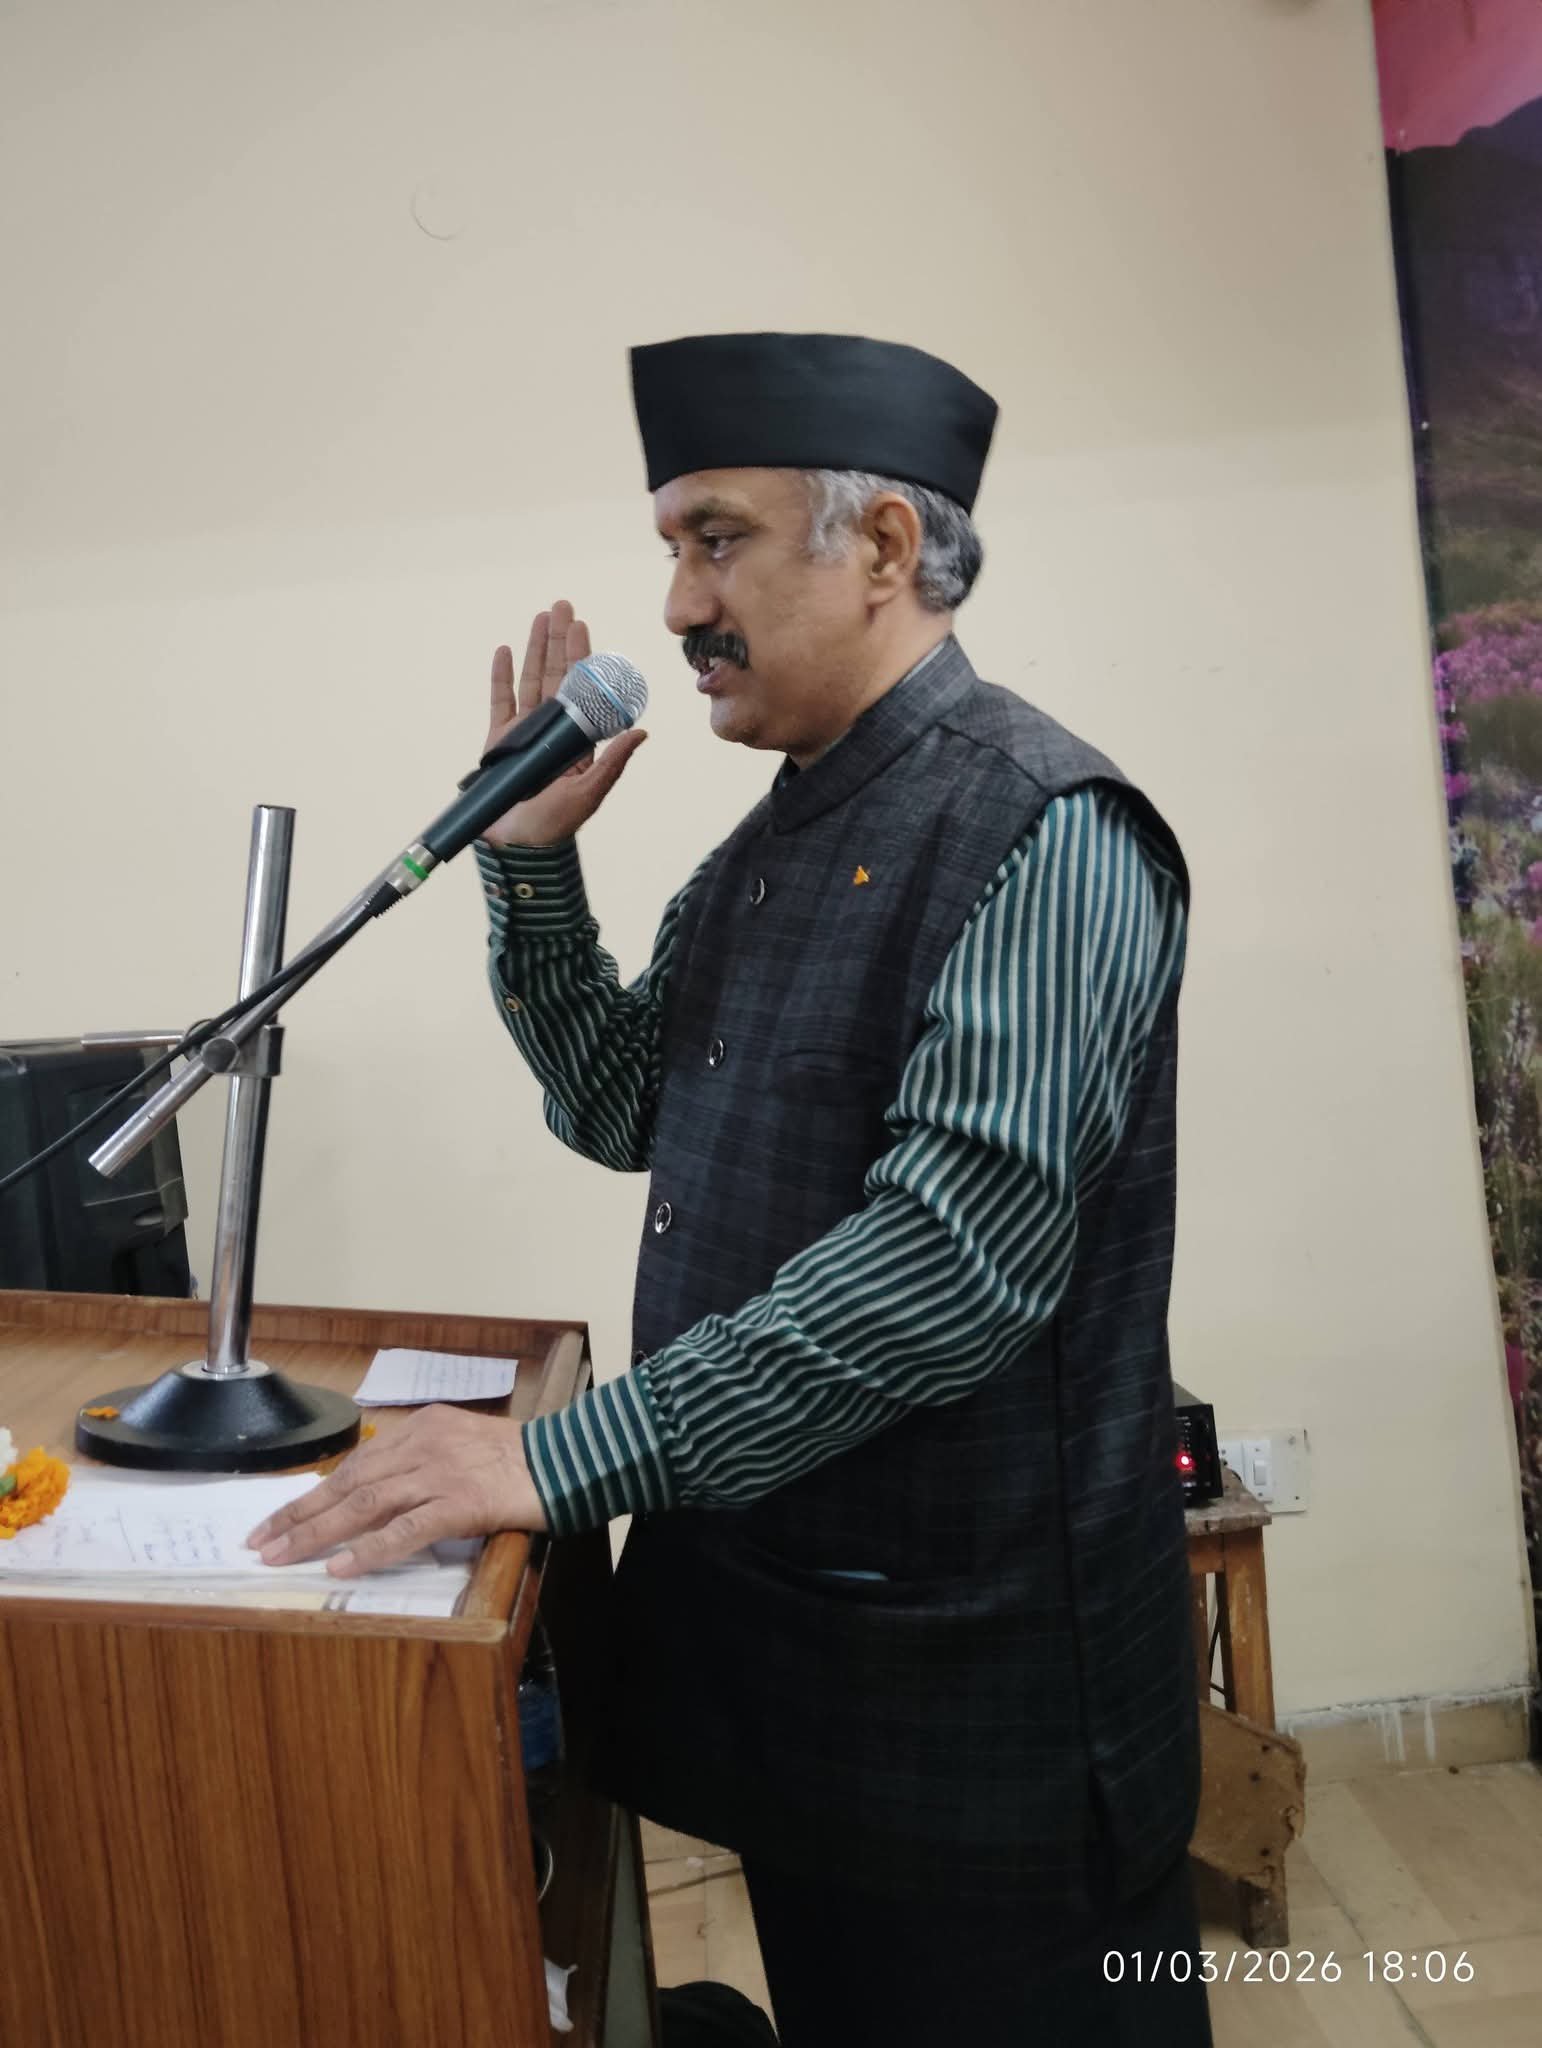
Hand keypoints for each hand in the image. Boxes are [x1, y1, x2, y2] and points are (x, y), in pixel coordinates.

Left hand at [246, 1406, 548, 1575]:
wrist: (570, 1459)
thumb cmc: (521, 1457)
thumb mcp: (463, 1443)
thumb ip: (423, 1461)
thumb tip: (381, 1495)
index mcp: (423, 1427)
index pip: (356, 1463)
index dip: (314, 1492)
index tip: (279, 1516)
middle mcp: (424, 1445)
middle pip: (349, 1483)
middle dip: (300, 1514)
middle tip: (261, 1541)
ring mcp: (440, 1473)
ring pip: (365, 1504)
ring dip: (317, 1533)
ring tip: (282, 1556)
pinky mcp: (460, 1503)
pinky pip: (405, 1529)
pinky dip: (369, 1549)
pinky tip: (340, 1565)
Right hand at [480, 598, 647, 847]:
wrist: (516, 846)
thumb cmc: (555, 825)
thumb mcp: (589, 792)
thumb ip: (613, 761)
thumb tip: (641, 732)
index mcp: (579, 738)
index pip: (583, 688)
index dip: (583, 657)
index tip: (582, 627)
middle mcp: (554, 729)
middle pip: (557, 675)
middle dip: (561, 640)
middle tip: (564, 606)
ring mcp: (525, 733)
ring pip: (531, 680)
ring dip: (535, 648)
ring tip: (540, 617)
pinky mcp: (499, 741)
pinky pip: (500, 702)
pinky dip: (501, 677)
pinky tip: (505, 650)